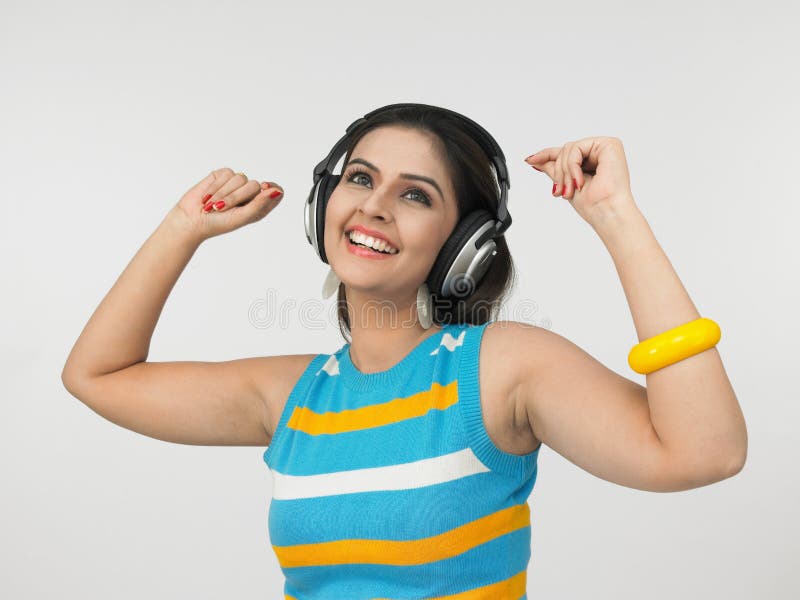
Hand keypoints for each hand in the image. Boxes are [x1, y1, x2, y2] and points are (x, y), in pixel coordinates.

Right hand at [168, 168, 284, 241]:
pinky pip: (226, 173)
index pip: (277, 191)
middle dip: (236, 197)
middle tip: (221, 209)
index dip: (271, 188)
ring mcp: (236, 184)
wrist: (191, 219)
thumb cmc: (218, 223)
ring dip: (223, 194)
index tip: (262, 189)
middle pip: (256, 185)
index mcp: (259, 206)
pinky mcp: (222, 176)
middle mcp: (249, 194)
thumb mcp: (242, 217)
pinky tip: (207, 196)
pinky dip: (215, 187)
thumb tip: (276, 191)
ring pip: (240, 177)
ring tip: (212, 205)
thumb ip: (260, 204)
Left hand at [525, 136, 636, 227]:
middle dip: (559, 173)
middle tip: (560, 191)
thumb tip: (534, 160)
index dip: (546, 155)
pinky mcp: (609, 144)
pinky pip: (577, 149)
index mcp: (592, 160)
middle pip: (565, 150)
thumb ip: (553, 169)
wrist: (605, 212)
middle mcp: (599, 151)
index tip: (530, 160)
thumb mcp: (565, 183)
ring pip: (569, 149)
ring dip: (565, 173)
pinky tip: (579, 181)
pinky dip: (572, 167)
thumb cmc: (593, 204)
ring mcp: (604, 147)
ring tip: (569, 190)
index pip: (566, 153)